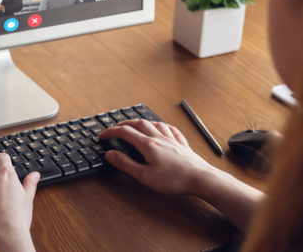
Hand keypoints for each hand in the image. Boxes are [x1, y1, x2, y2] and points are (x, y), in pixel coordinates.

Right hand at [97, 119, 218, 195]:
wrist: (200, 178)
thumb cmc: (174, 179)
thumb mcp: (144, 175)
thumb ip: (126, 164)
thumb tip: (111, 154)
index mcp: (148, 144)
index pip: (125, 133)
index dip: (111, 132)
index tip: (103, 135)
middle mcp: (159, 137)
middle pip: (139, 123)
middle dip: (124, 124)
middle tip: (116, 128)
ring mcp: (172, 139)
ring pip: (154, 123)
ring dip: (142, 122)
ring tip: (136, 124)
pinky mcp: (182, 144)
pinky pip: (170, 129)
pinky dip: (161, 126)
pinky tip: (162, 128)